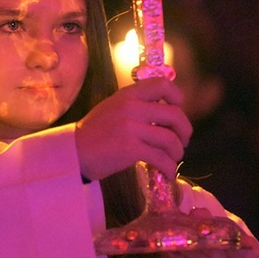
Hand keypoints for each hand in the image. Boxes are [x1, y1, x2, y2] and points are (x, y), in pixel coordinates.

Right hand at [75, 78, 191, 180]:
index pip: (162, 85)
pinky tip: (168, 172)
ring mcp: (132, 128)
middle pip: (174, 115)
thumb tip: (165, 113)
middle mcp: (132, 108)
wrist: (73, 152)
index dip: (177, 96)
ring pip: (170, 139)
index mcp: (128, 95)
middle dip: (185, 130)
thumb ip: (136, 106)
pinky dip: (169, 168)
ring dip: (177, 152)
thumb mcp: (113, 108)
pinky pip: (161, 158)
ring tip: (173, 158)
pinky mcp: (131, 149)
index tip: (178, 109)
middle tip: (183, 140)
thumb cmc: (93, 133)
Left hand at [172, 208, 258, 257]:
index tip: (207, 224)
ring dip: (185, 245)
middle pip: (217, 250)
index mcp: (253, 254)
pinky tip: (172, 248)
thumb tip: (197, 212)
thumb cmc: (228, 250)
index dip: (225, 231)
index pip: (241, 241)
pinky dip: (180, 257)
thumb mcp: (225, 233)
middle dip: (198, 235)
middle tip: (181, 223)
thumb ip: (215, 222)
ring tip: (173, 234)